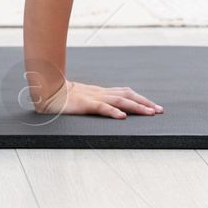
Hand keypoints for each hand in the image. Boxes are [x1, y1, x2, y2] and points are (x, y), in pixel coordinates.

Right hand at [33, 81, 163, 118]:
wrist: (48, 91)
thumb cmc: (64, 97)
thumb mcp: (85, 98)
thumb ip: (97, 102)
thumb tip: (111, 109)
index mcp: (101, 92)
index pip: (126, 93)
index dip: (141, 99)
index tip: (154, 107)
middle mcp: (101, 93)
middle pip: (128, 95)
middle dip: (145, 103)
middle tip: (159, 111)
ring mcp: (93, 97)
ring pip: (120, 100)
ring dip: (136, 107)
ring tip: (149, 113)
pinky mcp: (85, 104)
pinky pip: (101, 107)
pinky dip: (113, 111)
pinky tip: (122, 117)